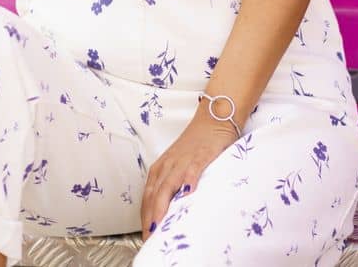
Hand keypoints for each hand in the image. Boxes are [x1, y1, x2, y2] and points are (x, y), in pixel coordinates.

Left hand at [139, 118, 237, 239]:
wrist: (212, 120)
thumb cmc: (195, 146)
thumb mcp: (178, 166)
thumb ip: (172, 184)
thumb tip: (168, 211)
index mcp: (160, 168)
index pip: (148, 196)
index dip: (145, 216)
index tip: (145, 235)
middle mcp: (168, 165)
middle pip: (154, 194)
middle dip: (150, 217)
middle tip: (151, 238)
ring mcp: (183, 161)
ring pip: (168, 185)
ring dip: (162, 206)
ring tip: (160, 225)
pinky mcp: (201, 156)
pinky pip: (192, 169)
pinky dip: (188, 180)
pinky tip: (188, 193)